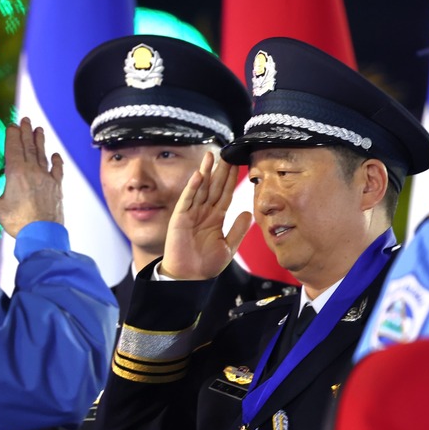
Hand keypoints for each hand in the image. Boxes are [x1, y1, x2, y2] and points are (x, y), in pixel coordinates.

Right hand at [0, 117, 63, 236]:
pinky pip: (57, 169)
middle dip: (26, 132)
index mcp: (16, 173)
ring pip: (42, 154)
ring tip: (39, 129)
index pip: (13, 148)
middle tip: (26, 120)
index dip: (12, 135)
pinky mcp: (57, 186)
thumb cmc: (19, 222)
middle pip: (28, 147)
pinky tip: (55, 154)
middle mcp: (32, 171)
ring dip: (40, 141)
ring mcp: (46, 177)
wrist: (43, 234)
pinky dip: (56, 160)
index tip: (12, 125)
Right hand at [161, 151, 251, 279]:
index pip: (225, 193)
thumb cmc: (206, 265)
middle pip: (213, 186)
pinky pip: (187, 200)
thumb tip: (248, 212)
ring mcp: (191, 214)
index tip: (238, 163)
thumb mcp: (228, 247)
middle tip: (227, 151)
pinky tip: (199, 175)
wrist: (189, 278)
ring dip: (205, 172)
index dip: (231, 179)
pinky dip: (192, 187)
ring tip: (212, 155)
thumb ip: (238, 229)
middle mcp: (203, 212)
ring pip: (200, 188)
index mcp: (215, 217)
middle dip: (220, 170)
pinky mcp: (180, 219)